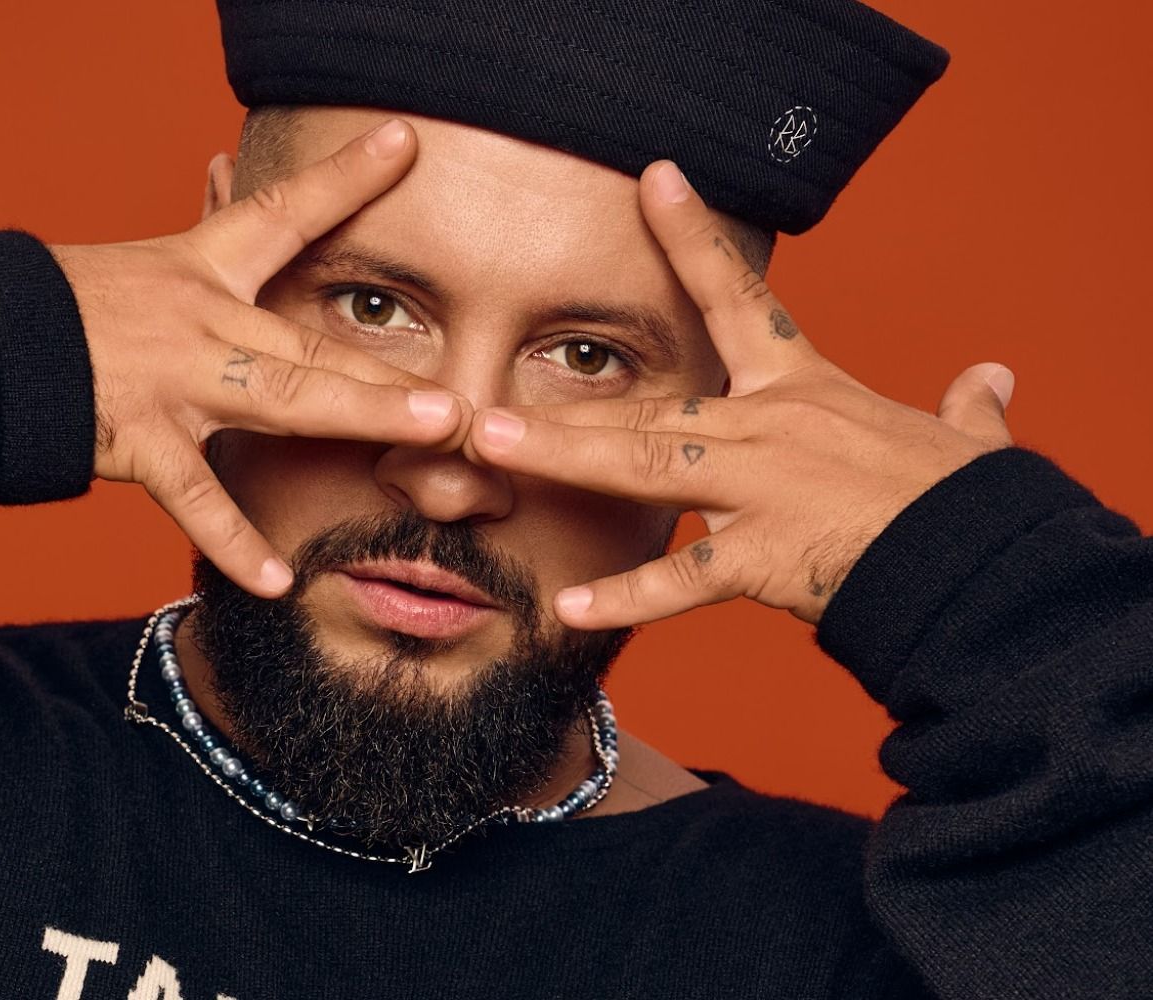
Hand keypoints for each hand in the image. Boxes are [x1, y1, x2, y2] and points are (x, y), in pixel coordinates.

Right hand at [52, 120, 466, 597]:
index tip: (407, 143)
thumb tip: (224, 172)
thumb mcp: (144, 271)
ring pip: (282, 397)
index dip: (345, 177)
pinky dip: (234, 541)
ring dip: (361, 411)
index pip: (282, 214)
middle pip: (311, 339)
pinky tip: (278, 579)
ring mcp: (174, 381)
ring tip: (434, 429)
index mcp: (199, 271)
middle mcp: (200, 319)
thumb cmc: (61, 311)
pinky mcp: (138, 438)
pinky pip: (194, 496)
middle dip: (392, 366)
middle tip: (468, 388)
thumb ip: (204, 255)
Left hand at [468, 161, 1013, 628]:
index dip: (693, 237)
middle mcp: (770, 428)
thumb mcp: (966, 443)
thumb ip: (965, 411)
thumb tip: (992, 382)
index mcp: (805, 388)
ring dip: (564, 457)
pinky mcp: (768, 555)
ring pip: (645, 466)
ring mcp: (763, 490)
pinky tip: (567, 607)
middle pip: (651, 406)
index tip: (651, 181)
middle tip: (485, 408)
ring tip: (493, 450)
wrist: (993, 559)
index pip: (741, 296)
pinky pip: (683, 581)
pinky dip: (626, 598)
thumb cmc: (971, 503)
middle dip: (566, 409)